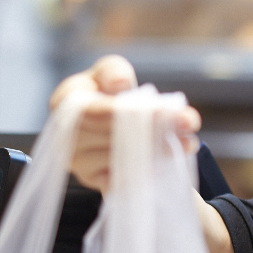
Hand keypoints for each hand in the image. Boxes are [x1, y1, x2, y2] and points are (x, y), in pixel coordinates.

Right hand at [49, 54, 201, 191]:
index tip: (163, 110)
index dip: (127, 112)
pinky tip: (172, 158)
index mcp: (64, 104)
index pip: (95, 112)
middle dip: (156, 128)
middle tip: (188, 122)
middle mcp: (67, 138)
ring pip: (125, 158)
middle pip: (115, 136)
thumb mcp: (110, 72)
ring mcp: (81, 164)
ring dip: (162, 149)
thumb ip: (113, 70)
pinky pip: (128, 179)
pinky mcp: (97, 183)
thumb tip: (120, 83)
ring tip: (188, 140)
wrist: (111, 123)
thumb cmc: (108, 92)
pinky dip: (153, 169)